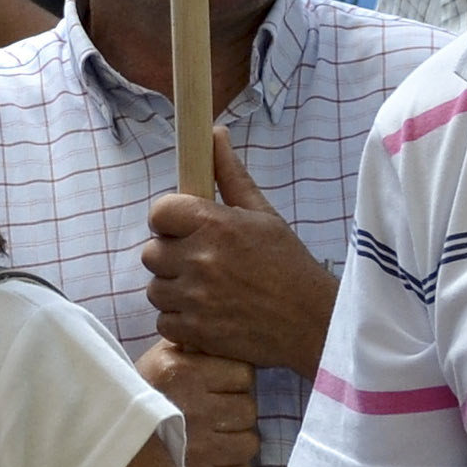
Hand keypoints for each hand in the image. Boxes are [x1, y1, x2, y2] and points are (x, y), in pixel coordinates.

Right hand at [136, 337, 259, 466]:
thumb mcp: (162, 356)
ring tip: (213, 436)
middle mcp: (193, 408)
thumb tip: (224, 330)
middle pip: (249, 409)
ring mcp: (200, 448)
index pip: (244, 373)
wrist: (109, 435)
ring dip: (236, 440)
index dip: (233, 379)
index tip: (217, 385)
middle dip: (235, 409)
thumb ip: (193, 343)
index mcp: (183, 372)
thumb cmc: (145, 392)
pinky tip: (212, 460)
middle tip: (214, 412)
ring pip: (250, 443)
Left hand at [141, 131, 340, 377]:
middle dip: (171, 257)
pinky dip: (179, 322)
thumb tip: (214, 133)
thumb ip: (231, 175)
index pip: (159, 212)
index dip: (168, 221)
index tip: (183, 230)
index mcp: (215, 223)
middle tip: (200, 264)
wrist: (315, 324)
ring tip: (205, 292)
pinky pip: (163, 322)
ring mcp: (196, 297)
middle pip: (151, 252)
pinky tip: (205, 316)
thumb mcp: (264, 215)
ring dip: (174, 290)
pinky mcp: (196, 332)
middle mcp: (201, 258)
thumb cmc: (290, 266)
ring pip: (155, 288)